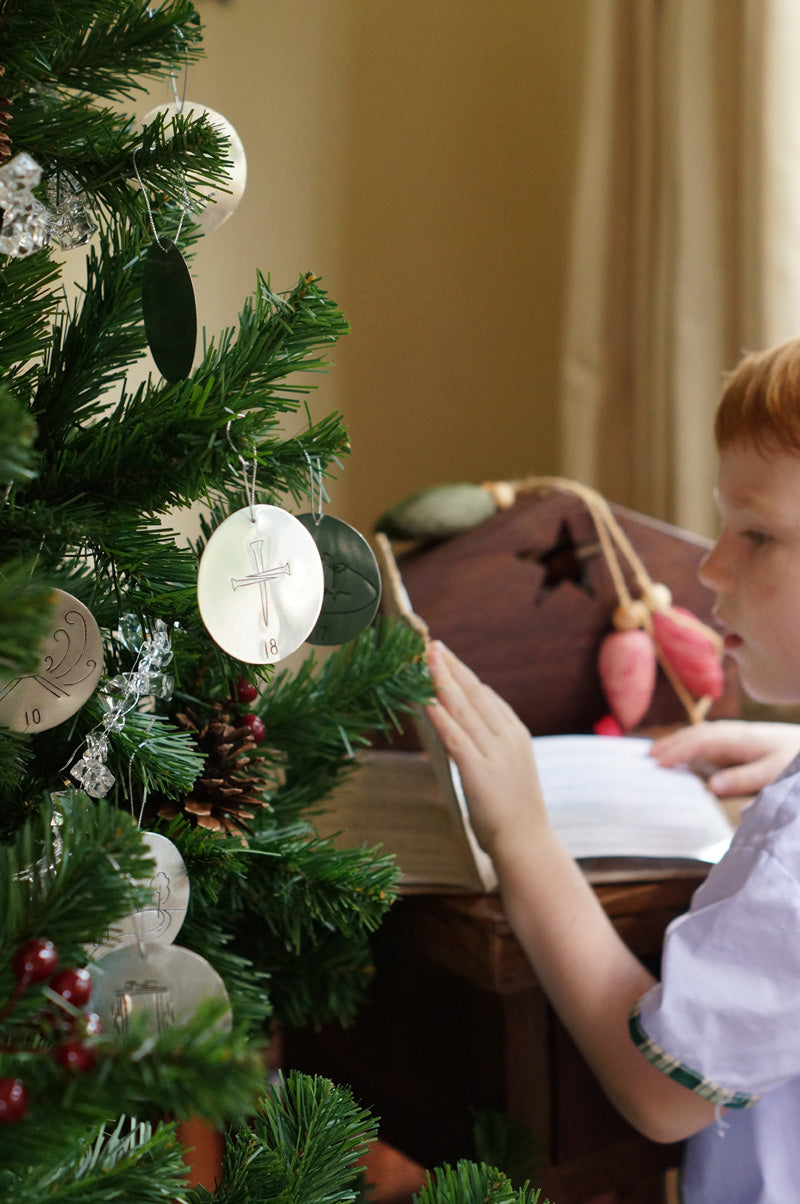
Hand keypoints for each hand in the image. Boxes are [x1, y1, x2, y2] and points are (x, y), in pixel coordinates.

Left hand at [424, 641, 547, 856]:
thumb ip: (491, 740)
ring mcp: (494, 753)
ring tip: (424, 659)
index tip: (443, 654)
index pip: (485, 693)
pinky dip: (440, 716)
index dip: (462, 672)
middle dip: (450, 666)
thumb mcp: (508, 765)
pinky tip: (426, 700)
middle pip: (474, 693)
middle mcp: (507, 736)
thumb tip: (465, 720)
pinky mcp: (479, 772)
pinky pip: (456, 738)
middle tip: (430, 643)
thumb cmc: (514, 808)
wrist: (527, 843)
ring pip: (464, 709)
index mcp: (515, 732)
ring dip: (441, 681)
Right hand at [651, 719, 799, 795]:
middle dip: (672, 743)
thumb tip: (711, 787)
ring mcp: (739, 732)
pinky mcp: (742, 738)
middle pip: (697, 733)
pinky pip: (709, 736)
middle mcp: (735, 732)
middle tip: (647, 756)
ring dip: (679, 740)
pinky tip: (686, 749)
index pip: (701, 742)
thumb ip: (743, 779)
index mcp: (740, 739)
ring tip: (659, 751)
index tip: (657, 762)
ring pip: (702, 732)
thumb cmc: (795, 760)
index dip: (678, 751)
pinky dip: (692, 740)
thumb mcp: (773, 774)